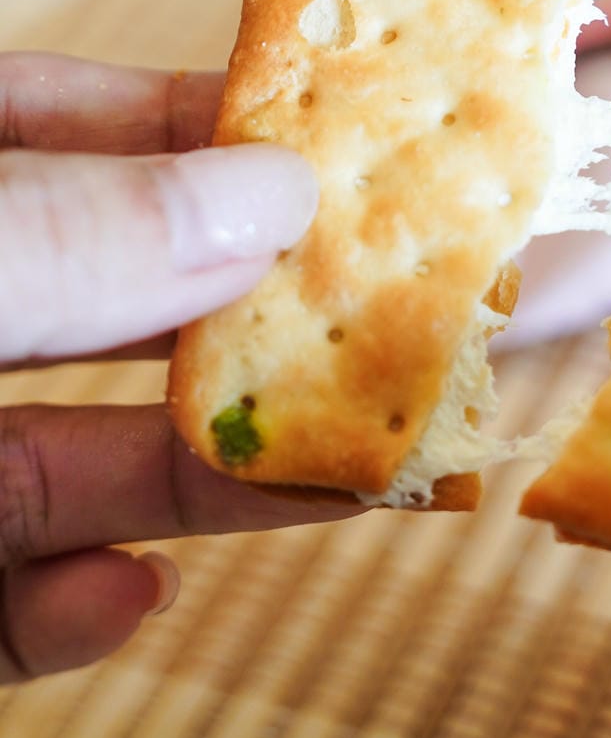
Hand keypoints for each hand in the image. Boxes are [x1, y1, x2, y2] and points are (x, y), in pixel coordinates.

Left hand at [0, 53, 356, 681]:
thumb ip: (57, 236)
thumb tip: (265, 196)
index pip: (73, 126)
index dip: (213, 124)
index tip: (353, 135)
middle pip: (125, 302)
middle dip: (275, 308)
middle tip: (440, 300)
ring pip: (93, 459)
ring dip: (225, 477)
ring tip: (367, 468)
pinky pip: (7, 607)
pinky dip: (69, 613)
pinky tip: (123, 595)